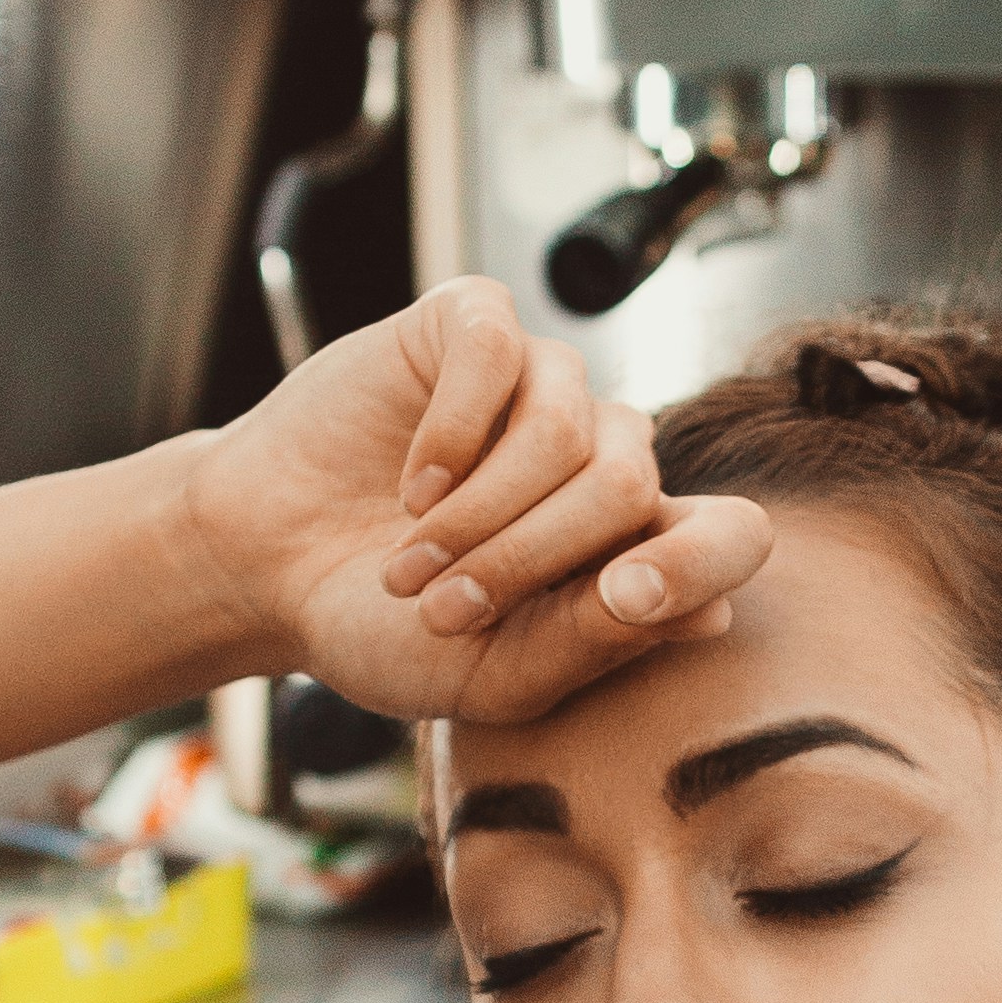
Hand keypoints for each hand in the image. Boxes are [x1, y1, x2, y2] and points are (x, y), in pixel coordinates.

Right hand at [186, 283, 771, 726]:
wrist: (269, 571)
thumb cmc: (385, 629)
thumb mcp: (495, 675)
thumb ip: (599, 643)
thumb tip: (715, 614)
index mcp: (632, 546)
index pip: (732, 533)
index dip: (700, 560)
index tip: (623, 600)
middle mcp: (603, 456)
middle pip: (628, 483)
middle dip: (530, 557)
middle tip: (442, 612)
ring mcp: (544, 385)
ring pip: (565, 426)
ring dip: (476, 513)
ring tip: (409, 564)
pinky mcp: (475, 328)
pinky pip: (499, 354)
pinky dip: (450, 434)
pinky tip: (412, 484)